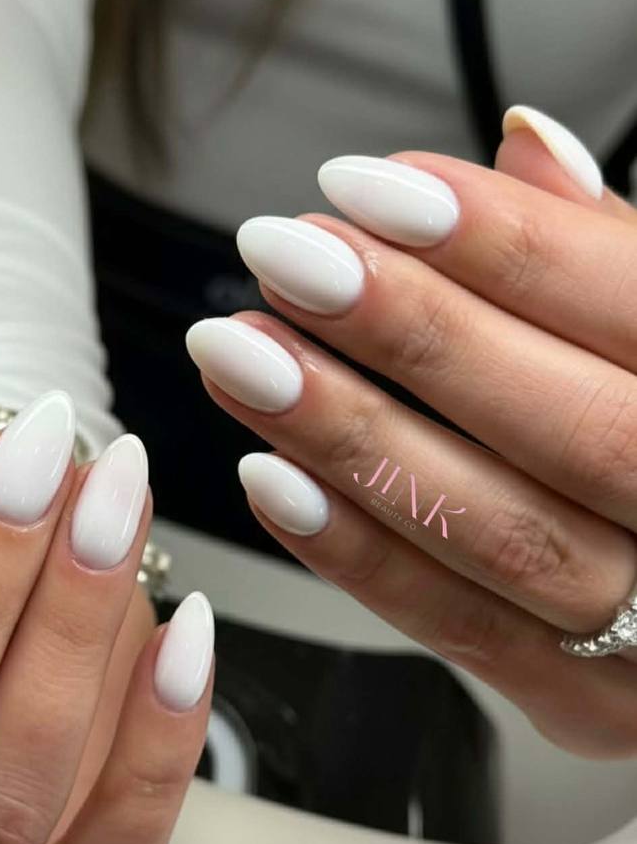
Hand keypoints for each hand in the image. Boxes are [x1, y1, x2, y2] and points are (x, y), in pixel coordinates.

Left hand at [187, 107, 636, 756]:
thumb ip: (606, 255)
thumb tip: (523, 142)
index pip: (631, 308)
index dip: (498, 245)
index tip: (366, 189)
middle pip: (572, 427)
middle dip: (413, 336)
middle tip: (284, 257)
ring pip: (501, 534)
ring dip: (354, 439)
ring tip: (245, 356)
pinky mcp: (586, 701)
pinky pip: (462, 630)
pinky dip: (357, 553)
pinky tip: (271, 477)